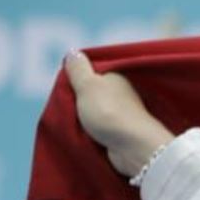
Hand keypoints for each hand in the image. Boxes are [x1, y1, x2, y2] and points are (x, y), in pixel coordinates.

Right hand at [63, 51, 177, 179]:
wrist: (133, 148)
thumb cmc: (109, 112)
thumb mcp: (88, 85)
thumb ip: (78, 69)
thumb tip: (74, 52)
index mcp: (117, 78)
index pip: (92, 73)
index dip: (76, 80)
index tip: (66, 89)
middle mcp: (124, 94)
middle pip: (94, 94)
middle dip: (80, 101)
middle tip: (67, 107)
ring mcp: (125, 115)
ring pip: (97, 112)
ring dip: (86, 118)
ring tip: (75, 122)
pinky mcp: (124, 134)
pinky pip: (103, 129)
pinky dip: (95, 131)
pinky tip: (86, 134)